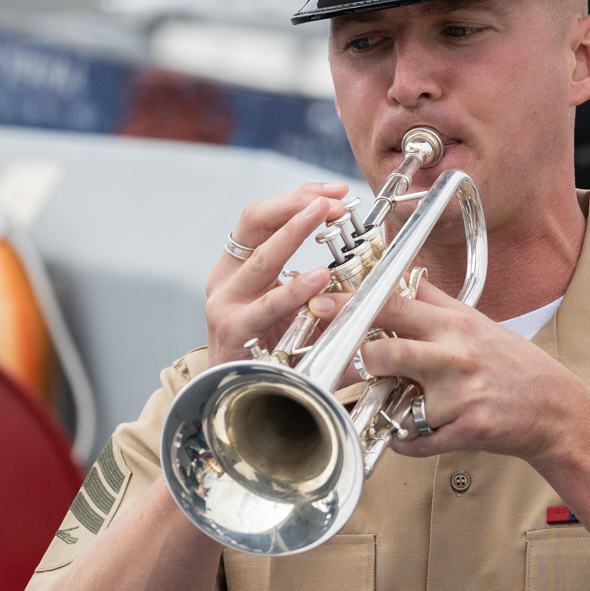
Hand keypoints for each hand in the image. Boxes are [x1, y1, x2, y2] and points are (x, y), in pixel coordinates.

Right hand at [205, 182, 352, 365]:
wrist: (235, 398)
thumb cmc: (269, 349)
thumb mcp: (290, 306)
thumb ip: (314, 280)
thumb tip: (363, 255)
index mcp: (237, 265)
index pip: (263, 215)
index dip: (297, 197)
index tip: (335, 192)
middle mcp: (227, 278)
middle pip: (256, 221)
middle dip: (297, 204)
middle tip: (335, 198)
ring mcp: (226, 304)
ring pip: (260, 256)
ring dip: (296, 231)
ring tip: (326, 214)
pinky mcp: (234, 332)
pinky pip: (267, 306)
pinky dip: (295, 290)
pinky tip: (319, 277)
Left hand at [353, 279, 589, 463]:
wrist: (553, 407)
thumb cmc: (511, 365)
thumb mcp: (475, 322)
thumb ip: (435, 301)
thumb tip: (401, 273)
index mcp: (453, 324)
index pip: (393, 304)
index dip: (351, 304)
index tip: (320, 304)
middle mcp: (455, 355)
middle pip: (387, 351)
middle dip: (360, 362)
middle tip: (344, 368)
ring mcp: (461, 394)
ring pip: (398, 402)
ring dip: (382, 407)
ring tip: (385, 404)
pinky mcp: (467, 429)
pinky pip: (415, 440)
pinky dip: (402, 441)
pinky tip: (407, 434)